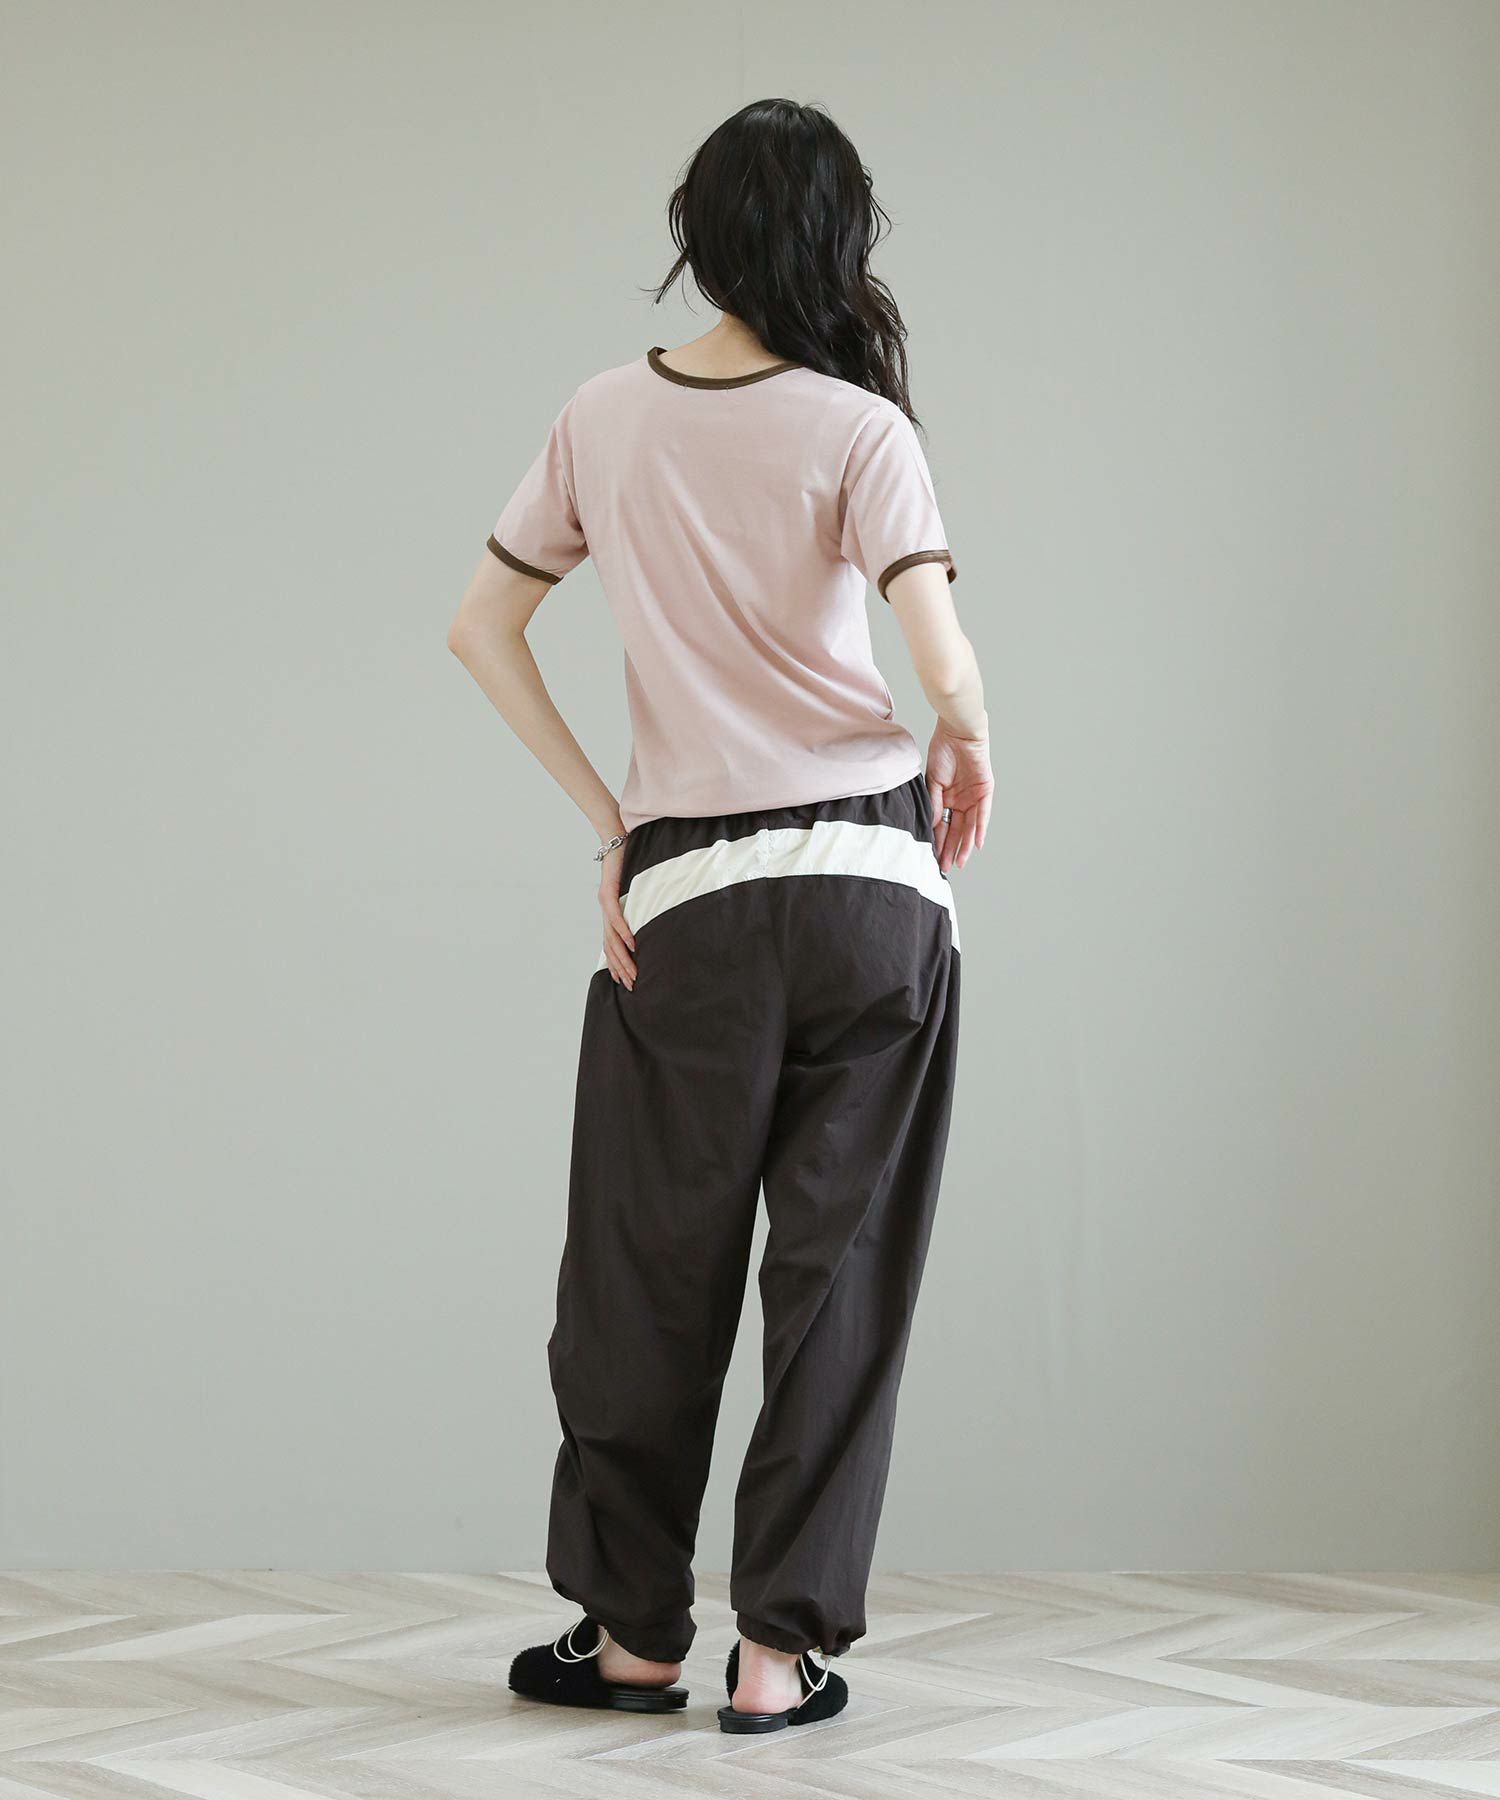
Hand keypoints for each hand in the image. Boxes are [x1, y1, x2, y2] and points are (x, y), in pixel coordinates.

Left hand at [598, 836, 636, 988]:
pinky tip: (632, 944)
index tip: (625, 981)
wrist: (616, 838)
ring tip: (633, 972)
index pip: (612, 946)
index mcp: (612, 914)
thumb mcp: (638, 890)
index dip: (617, 964)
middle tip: (632, 986)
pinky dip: (624, 932)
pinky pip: (616, 917)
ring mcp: (605, 903)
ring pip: (612, 938)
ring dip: (623, 957)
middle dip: (622, 968)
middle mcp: (606, 912)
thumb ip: (643, 905)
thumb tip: (658, 917)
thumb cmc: (630, 863)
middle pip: (611, 948)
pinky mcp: (608, 893)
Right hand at [926, 723, 992, 873]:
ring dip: (965, 844)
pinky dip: (980, 828)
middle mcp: (960, 800)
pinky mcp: (985, 790)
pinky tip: (976, 844)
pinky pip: (983, 813)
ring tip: (960, 861)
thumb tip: (930, 826)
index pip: (942, 825)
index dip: (938, 841)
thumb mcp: (932, 782)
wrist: (957, 731)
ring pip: (970, 826)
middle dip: (951, 849)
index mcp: (945, 798)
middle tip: (947, 867)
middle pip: (956, 829)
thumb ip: (933, 804)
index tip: (933, 858)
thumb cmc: (942, 751)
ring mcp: (973, 796)